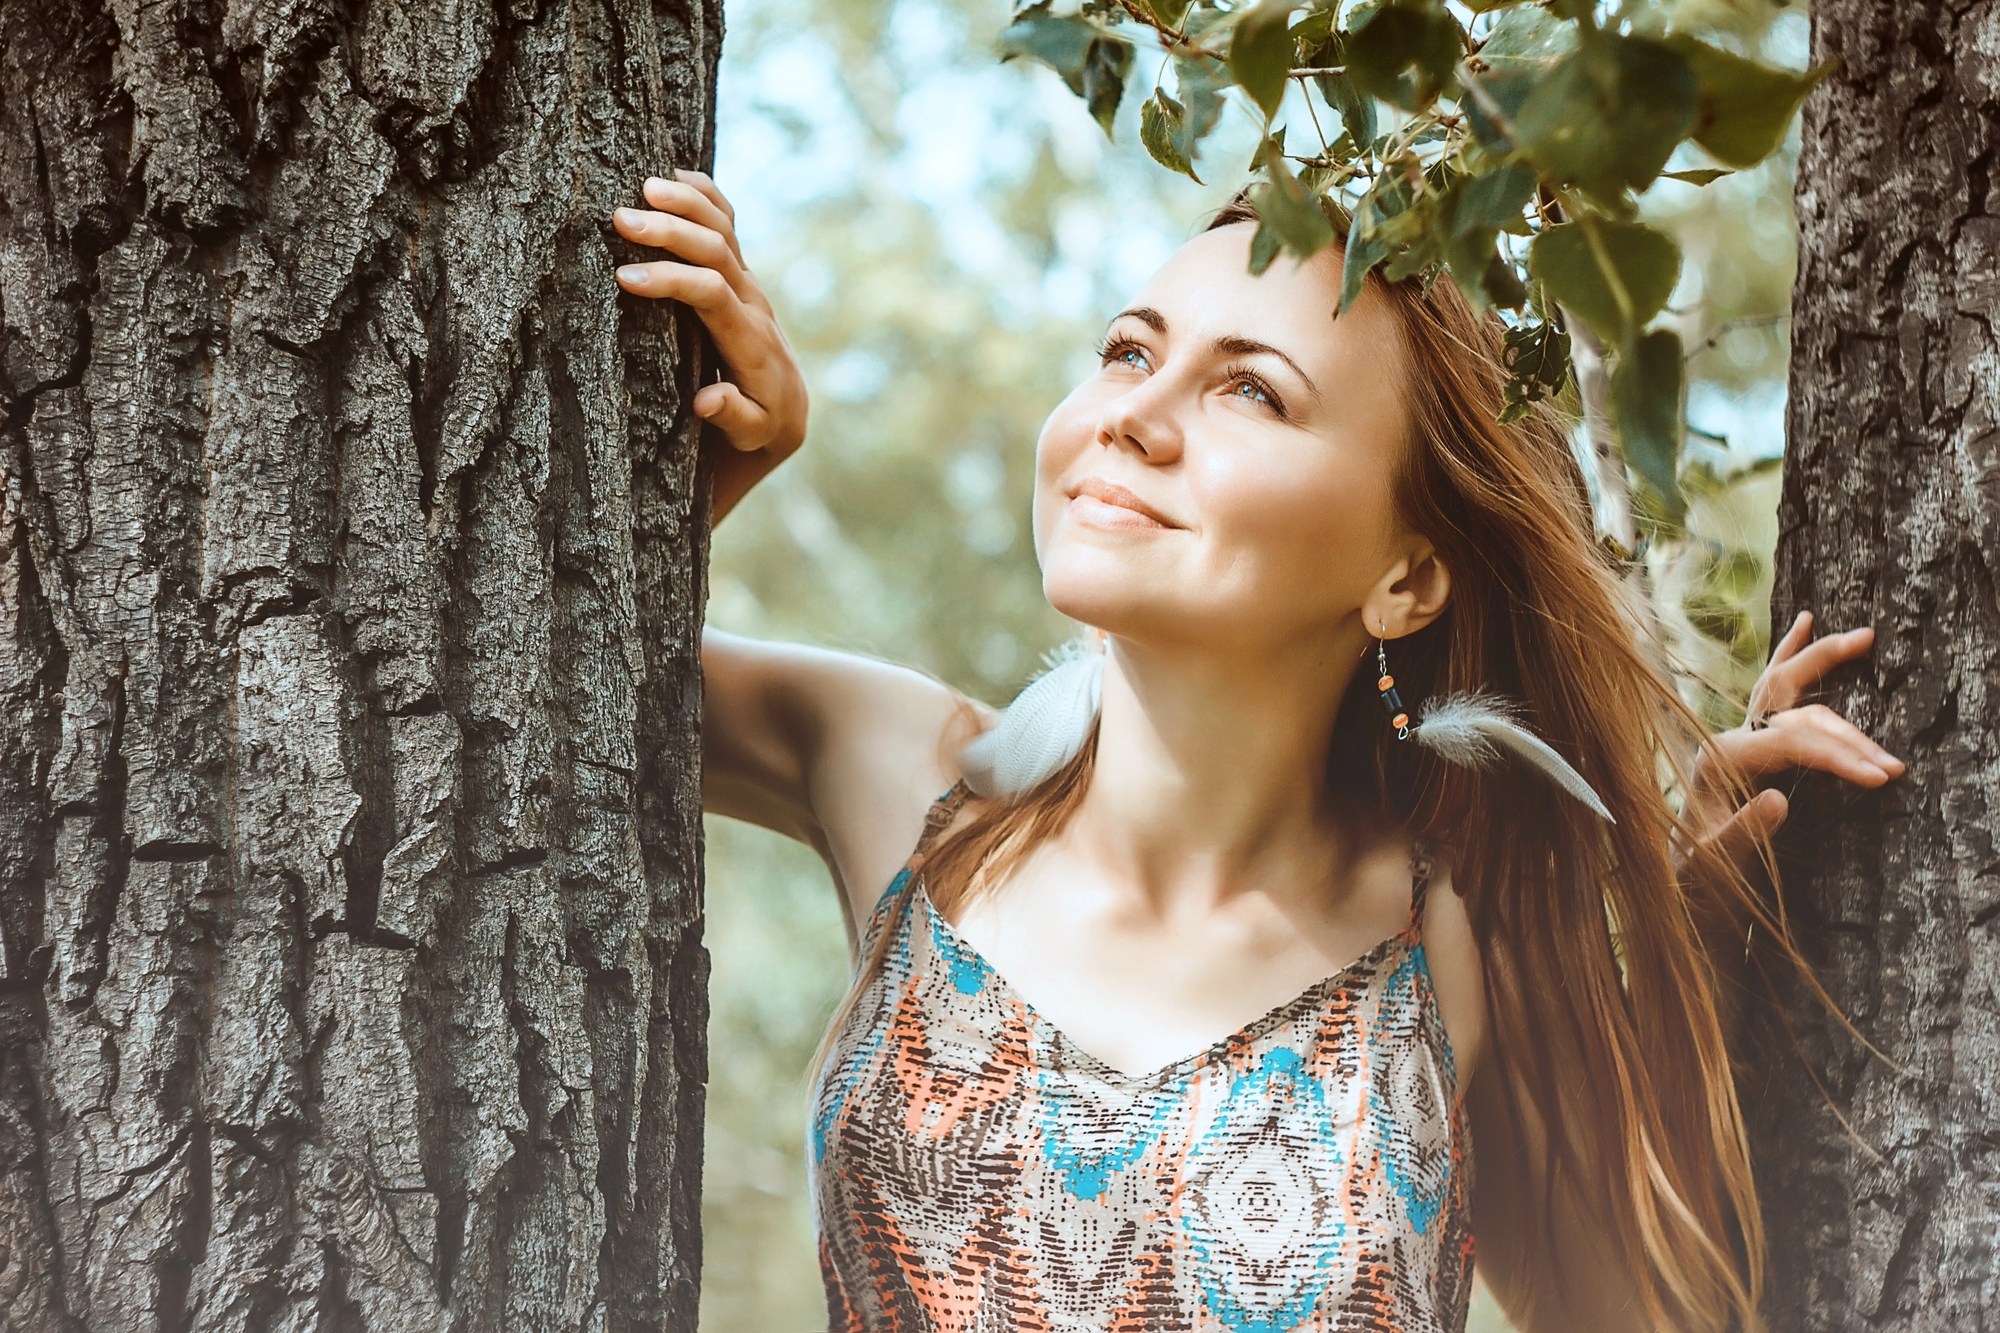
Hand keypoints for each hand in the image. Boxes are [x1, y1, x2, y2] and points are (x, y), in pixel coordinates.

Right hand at [612, 170, 807, 518]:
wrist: (785, 411)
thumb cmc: (757, 429)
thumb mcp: (749, 437)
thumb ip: (736, 418)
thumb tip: (709, 400)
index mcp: (752, 342)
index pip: (713, 295)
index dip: (671, 280)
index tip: (624, 278)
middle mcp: (755, 305)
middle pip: (717, 251)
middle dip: (669, 232)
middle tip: (619, 220)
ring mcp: (750, 283)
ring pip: (724, 229)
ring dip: (685, 202)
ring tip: (642, 185)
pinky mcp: (742, 274)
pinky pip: (728, 224)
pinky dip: (706, 195)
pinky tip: (675, 174)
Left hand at [1687, 610, 1905, 876]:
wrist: (1680, 874)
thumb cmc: (1696, 871)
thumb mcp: (1714, 860)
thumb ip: (1743, 831)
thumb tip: (1779, 800)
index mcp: (1720, 760)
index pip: (1791, 744)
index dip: (1837, 758)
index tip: (1880, 778)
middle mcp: (1729, 738)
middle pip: (1797, 714)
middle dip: (1849, 734)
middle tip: (1892, 764)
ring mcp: (1741, 735)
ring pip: (1787, 686)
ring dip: (1826, 662)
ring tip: (1865, 638)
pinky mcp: (1753, 741)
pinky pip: (1775, 688)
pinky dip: (1792, 655)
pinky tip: (1805, 621)